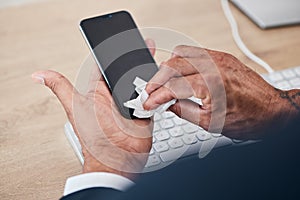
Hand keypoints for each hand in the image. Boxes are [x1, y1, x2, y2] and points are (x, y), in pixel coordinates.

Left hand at [31, 39, 155, 179]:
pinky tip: (162, 77)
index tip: (122, 38)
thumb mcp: (75, 107)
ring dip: (147, 70)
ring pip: (141, 81)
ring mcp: (131, 102)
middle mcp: (115, 94)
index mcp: (99, 89)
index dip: (114, 50)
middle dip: (136, 57)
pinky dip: (157, 87)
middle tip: (143, 43)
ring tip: (153, 56)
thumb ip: (60, 88)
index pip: (107, 63)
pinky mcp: (145, 110)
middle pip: (127, 70)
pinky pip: (153, 94)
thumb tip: (38, 75)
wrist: (118, 158)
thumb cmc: (94, 136)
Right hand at [143, 45, 296, 139]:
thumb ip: (183, 111)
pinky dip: (182, 62)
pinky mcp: (222, 56)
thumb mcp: (210, 123)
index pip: (173, 86)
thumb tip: (167, 104)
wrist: (272, 111)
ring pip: (181, 53)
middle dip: (156, 80)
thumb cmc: (249, 119)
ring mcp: (218, 58)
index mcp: (210, 84)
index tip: (148, 103)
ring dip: (168, 68)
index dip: (156, 96)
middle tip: (150, 93)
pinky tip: (179, 74)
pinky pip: (195, 52)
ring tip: (163, 83)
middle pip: (172, 65)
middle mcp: (214, 65)